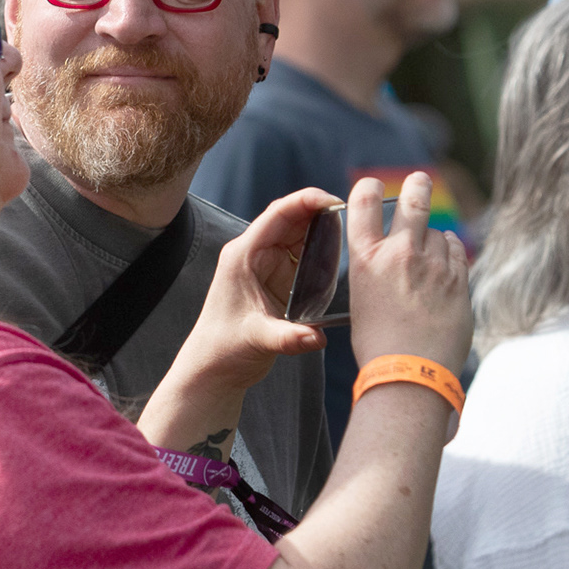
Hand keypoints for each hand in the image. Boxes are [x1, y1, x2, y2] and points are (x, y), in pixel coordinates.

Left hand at [171, 188, 337, 395]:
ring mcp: (267, 265)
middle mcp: (255, 254)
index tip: (335, 201)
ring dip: (323, 232)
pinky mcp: (277, 280)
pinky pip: (303, 256)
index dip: (307, 200)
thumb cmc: (224, 348)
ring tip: (353, 235)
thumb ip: (289, 337)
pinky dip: (321, 253)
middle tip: (353, 217)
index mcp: (244, 254)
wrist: (215, 368)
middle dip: (321, 213)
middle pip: (292, 219)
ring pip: (299, 236)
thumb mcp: (257, 340)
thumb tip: (318, 337)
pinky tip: (340, 258)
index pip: (278, 213)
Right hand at [345, 172, 471, 372]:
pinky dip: (453, 254)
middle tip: (421, 180)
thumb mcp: (364, 300)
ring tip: (430, 260)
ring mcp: (434, 266)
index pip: (363, 203)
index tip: (373, 185)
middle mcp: (400, 255)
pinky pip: (459, 252)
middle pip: (414, 200)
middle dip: (418, 186)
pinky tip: (447, 265)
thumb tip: (393, 258)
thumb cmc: (379, 345)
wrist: (410, 375)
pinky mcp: (460, 280)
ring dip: (435, 239)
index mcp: (366, 260)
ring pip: (440, 232)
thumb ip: (378, 270)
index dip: (368, 187)